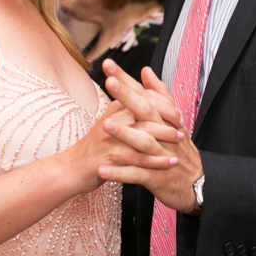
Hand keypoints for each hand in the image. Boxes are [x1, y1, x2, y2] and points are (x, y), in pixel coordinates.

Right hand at [62, 99, 178, 195]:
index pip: (142, 98)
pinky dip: (157, 161)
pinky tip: (170, 162)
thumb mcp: (110, 121)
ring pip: (144, 135)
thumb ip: (126, 105)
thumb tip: (143, 87)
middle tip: (182, 124)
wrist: (73, 169)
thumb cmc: (96, 146)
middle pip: (144, 112)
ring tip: (180, 141)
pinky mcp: (111, 159)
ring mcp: (111, 139)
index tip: (177, 111)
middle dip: (167, 117)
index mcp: (115, 109)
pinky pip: (139, 159)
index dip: (162, 104)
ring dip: (165, 138)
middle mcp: (113, 120)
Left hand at [99, 62, 202, 212]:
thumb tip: (145, 70)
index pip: (144, 94)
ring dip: (124, 133)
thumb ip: (159, 94)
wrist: (197, 184)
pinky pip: (137, 174)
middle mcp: (164, 133)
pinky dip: (120, 173)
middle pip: (146, 111)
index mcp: (164, 118)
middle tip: (108, 82)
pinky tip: (102, 170)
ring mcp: (161, 156)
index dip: (127, 79)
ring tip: (104, 125)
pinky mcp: (157, 177)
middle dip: (127, 96)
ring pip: (143, 142)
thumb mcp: (173, 120)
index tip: (109, 63)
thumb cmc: (180, 149)